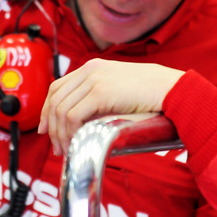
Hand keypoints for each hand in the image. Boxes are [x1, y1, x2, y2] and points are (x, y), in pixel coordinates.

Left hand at [38, 59, 184, 154]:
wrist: (170, 89)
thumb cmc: (150, 94)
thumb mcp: (119, 91)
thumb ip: (100, 98)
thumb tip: (82, 122)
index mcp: (92, 68)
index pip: (57, 87)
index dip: (46, 109)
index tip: (45, 129)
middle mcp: (89, 70)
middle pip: (55, 99)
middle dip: (51, 126)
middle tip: (58, 147)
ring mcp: (94, 80)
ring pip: (60, 109)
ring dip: (60, 133)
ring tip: (67, 149)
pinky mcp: (101, 92)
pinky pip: (73, 115)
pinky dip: (69, 131)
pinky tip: (76, 141)